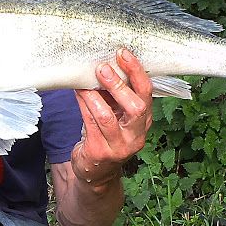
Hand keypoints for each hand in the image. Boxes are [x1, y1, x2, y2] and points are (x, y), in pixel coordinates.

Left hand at [71, 49, 151, 181]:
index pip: (147, 93)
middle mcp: (136, 135)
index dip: (136, 72)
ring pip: (108, 117)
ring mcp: (119, 146)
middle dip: (119, 85)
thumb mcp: (116, 115)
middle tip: (102, 67)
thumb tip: (103, 63)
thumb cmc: (106, 135)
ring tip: (84, 80)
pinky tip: (78, 92)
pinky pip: (90, 124)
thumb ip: (114, 94)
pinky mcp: (99, 152)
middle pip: (135, 107)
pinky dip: (83, 105)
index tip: (123, 53)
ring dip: (95, 95)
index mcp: (145, 121)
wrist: (96, 172)